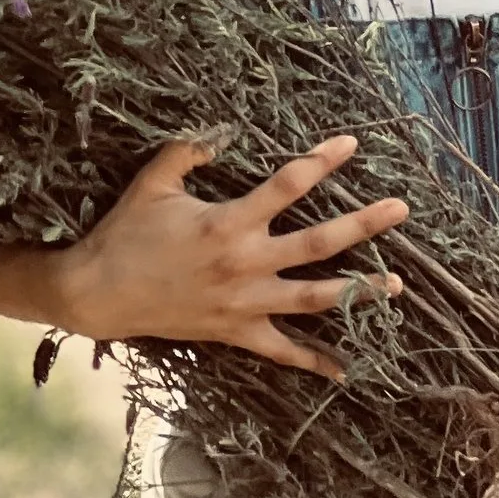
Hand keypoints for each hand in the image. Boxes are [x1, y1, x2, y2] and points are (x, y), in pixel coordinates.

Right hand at [56, 133, 408, 382]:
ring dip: (359, 292)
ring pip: (315, 298)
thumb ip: (189, 150)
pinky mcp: (236, 332)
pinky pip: (282, 351)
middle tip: (402, 210)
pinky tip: (346, 369)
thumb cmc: (124, 233)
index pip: (288, 185)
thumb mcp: (154, 183)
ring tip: (397, 286)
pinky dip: (314, 362)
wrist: (96, 294)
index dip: (322, 162)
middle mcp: (246, 262)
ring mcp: (245, 302)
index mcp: (229, 222)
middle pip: (320, 243)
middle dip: (365, 225)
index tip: (353, 144)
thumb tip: (222, 128)